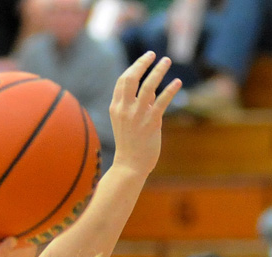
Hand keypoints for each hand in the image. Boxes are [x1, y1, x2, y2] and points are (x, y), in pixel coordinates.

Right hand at [109, 52, 181, 177]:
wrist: (129, 165)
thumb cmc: (129, 144)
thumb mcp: (127, 122)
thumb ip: (138, 104)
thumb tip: (152, 89)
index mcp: (116, 108)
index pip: (122, 81)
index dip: (134, 67)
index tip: (145, 59)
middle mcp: (124, 109)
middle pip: (130, 78)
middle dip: (142, 63)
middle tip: (153, 54)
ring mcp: (137, 115)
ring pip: (148, 86)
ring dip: (158, 71)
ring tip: (167, 60)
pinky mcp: (151, 122)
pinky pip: (162, 101)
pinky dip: (171, 89)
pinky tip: (178, 82)